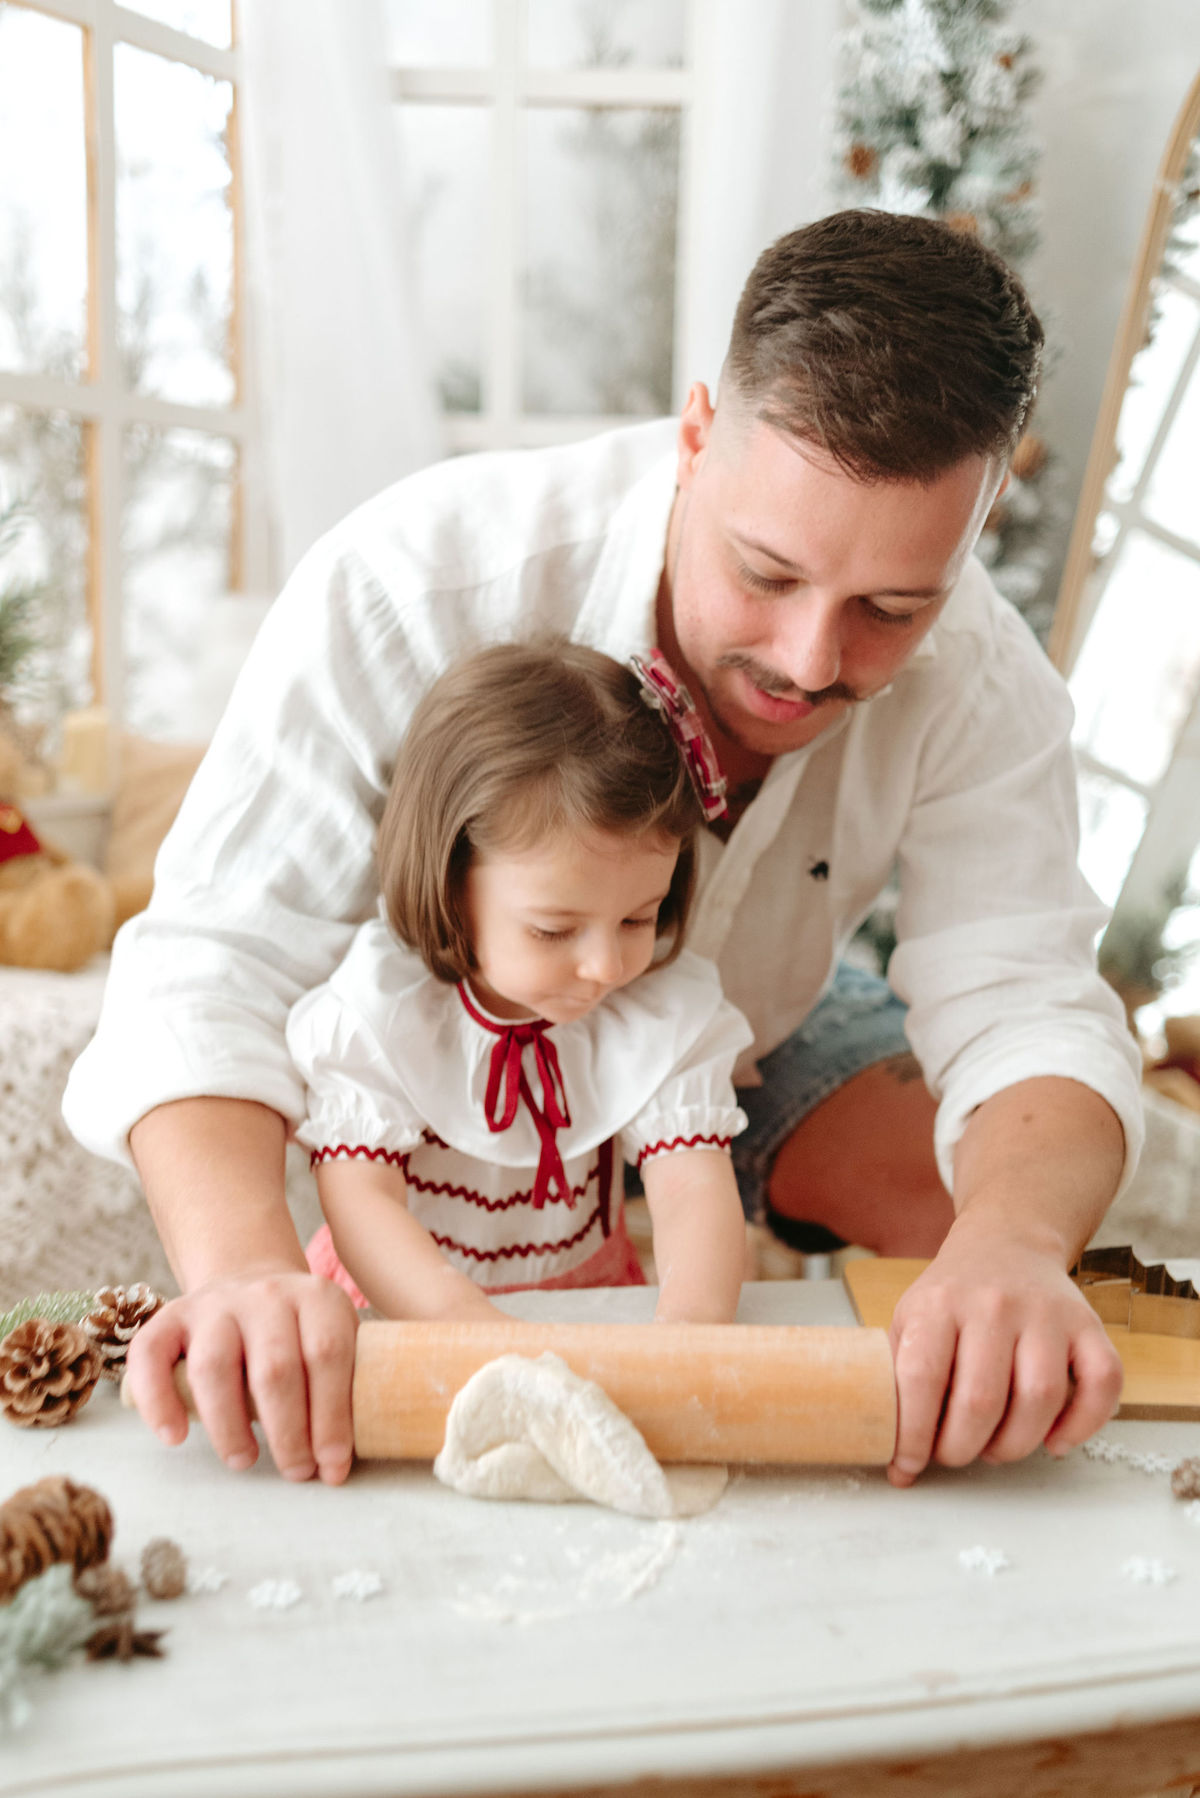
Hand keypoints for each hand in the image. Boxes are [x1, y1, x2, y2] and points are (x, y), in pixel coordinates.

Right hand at [123, 1270, 359, 1483]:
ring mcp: (214, 1303)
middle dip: (288, 1432)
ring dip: (229, 1426)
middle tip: (296, 1471)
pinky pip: (151, 1357)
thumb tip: (338, 1462)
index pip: (328, 1355)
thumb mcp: (333, 1338)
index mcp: (317, 1297)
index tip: (333, 1467)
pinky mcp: (170, 1317)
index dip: (333, 1417)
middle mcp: (265, 1293)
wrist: (249, 1280)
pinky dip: (158, 1402)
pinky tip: (175, 1438)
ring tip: (245, 1460)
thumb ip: (344, 1383)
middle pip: (274, 1367)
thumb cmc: (299, 1333)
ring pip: (214, 1367)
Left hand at [886, 1222, 1122, 1487]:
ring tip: (995, 1448)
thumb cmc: (952, 1298)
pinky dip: (1083, 1425)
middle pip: (982, 1400)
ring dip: (1015, 1445)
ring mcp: (1046, 1313)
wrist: (1006, 1243)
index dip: (913, 1434)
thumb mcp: (909, 1321)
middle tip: (955, 1454)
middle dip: (962, 1448)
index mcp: (939, 1304)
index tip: (908, 1464)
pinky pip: (1102, 1383)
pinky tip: (1054, 1441)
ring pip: (1040, 1398)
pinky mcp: (1088, 1325)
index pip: (922, 1377)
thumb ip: (897, 1387)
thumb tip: (899, 1472)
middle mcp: (994, 1304)